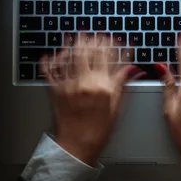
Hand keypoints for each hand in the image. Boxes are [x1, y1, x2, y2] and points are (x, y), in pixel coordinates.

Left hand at [39, 38, 144, 165]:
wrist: (77, 146)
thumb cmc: (98, 131)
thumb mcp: (116, 107)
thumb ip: (121, 84)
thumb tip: (131, 68)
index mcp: (102, 86)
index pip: (106, 57)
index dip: (108, 44)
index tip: (110, 39)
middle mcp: (84, 82)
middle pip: (86, 52)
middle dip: (90, 40)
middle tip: (91, 34)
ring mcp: (68, 85)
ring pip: (68, 57)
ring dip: (71, 44)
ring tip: (72, 35)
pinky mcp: (55, 91)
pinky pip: (50, 71)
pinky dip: (49, 61)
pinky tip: (51, 54)